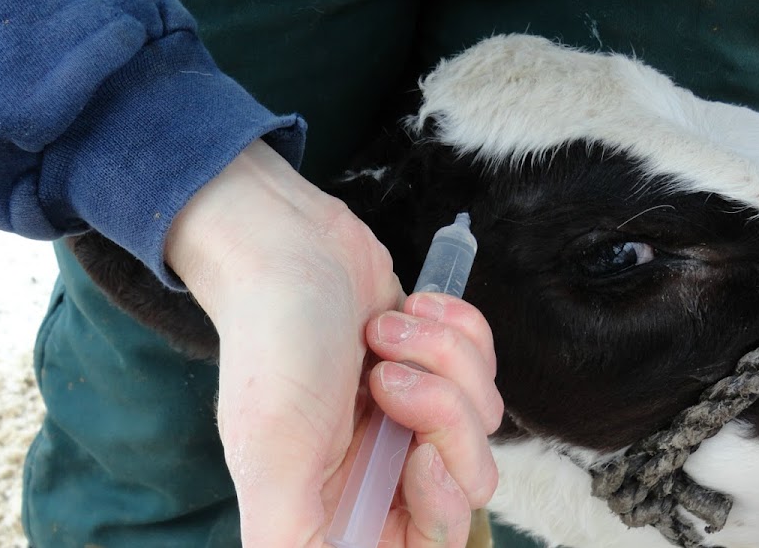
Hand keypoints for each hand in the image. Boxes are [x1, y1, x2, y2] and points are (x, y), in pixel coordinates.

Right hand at [166, 139, 501, 545]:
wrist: (285, 240)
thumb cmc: (271, 341)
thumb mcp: (271, 453)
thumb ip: (291, 538)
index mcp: (337, 505)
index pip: (423, 546)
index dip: (438, 513)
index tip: (421, 459)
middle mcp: (375, 469)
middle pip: (465, 487)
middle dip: (443, 421)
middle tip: (388, 378)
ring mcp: (408, 415)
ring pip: (481, 420)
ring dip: (444, 362)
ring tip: (384, 331)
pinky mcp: (435, 364)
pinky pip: (487, 368)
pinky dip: (458, 331)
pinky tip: (408, 309)